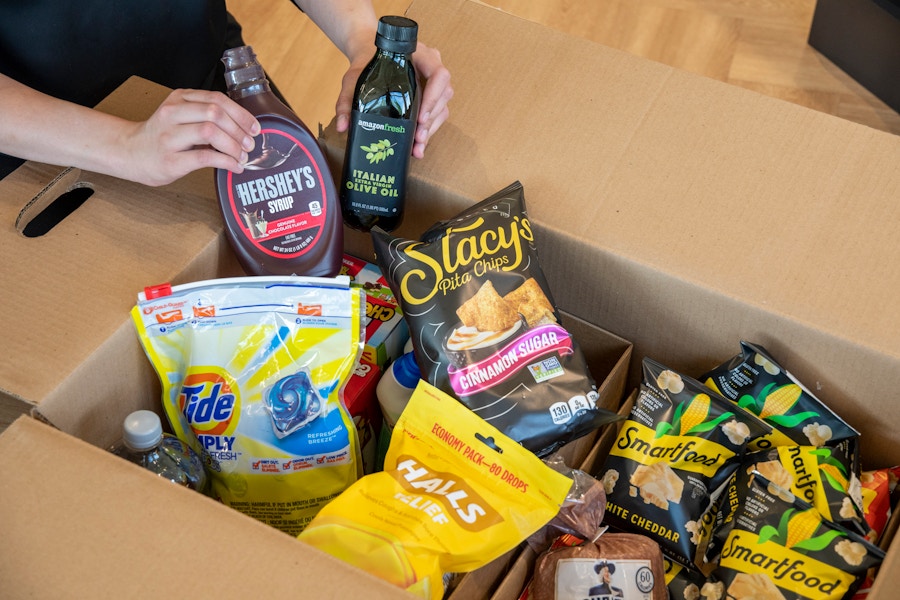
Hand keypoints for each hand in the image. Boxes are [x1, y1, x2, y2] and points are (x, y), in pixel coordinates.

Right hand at [121, 89, 260, 185]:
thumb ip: (206, 115)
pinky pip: (205, 158)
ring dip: (233, 145)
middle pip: (215, 113)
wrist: (129, 153)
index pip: (216, 99)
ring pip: (210, 132)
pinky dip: (226, 162)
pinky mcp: (170, 160)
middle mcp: (172, 114)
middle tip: (250, 144)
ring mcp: (170, 137)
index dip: (240, 113)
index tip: (254, 127)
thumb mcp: (180, 116)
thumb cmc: (161, 136)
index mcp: (179, 100)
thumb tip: (243, 128)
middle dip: (239, 130)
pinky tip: (234, 166)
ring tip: (242, 156)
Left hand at [334, 41, 451, 158]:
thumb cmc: (365, 62)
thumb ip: (346, 101)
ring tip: (418, 147)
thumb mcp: (354, 79)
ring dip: (431, 129)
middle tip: (418, 140)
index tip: (420, 118)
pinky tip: (418, 145)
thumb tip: (343, 127)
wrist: (368, 55)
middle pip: (443, 96)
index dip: (433, 97)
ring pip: (442, 108)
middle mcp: (432, 67)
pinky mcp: (431, 96)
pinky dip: (429, 130)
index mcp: (420, 56)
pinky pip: (437, 114)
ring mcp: (434, 83)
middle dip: (430, 121)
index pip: (439, 74)